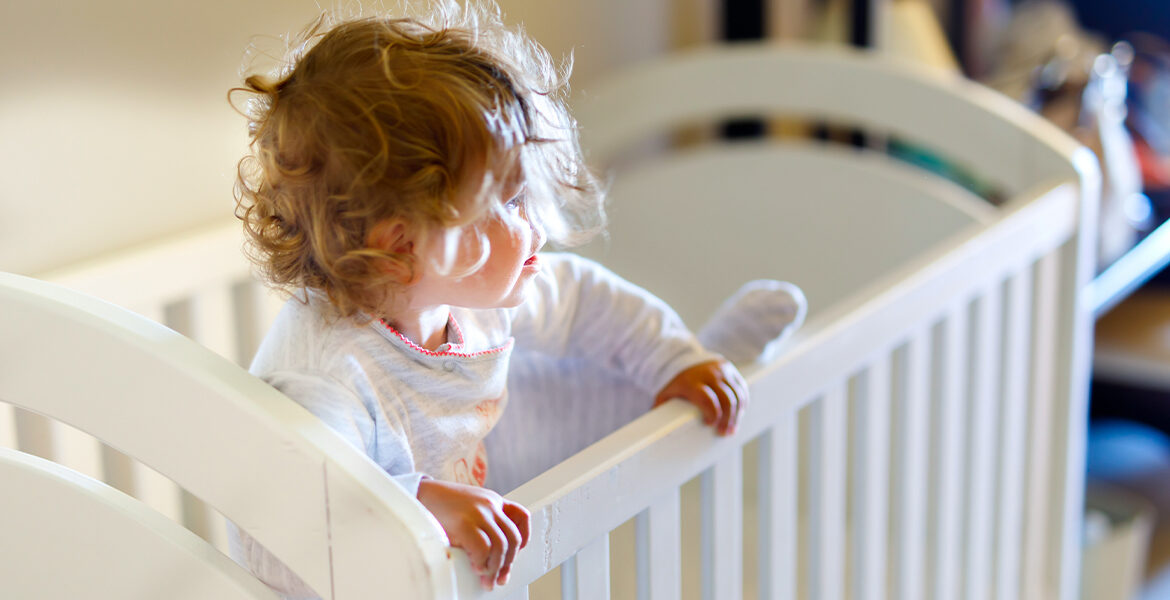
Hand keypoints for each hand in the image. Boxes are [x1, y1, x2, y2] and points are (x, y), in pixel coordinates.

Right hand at [416, 478, 530, 588]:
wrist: (418, 494)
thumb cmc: (439, 505)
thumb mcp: (468, 507)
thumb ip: (482, 522)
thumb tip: (492, 556)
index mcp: (492, 500)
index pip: (521, 515)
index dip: (524, 537)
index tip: (517, 553)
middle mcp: (489, 505)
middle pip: (513, 537)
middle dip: (508, 562)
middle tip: (499, 577)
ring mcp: (478, 513)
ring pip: (501, 546)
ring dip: (495, 568)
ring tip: (486, 578)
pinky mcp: (464, 523)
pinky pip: (483, 549)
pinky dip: (481, 562)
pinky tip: (475, 567)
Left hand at [654, 359, 747, 435]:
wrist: (681, 357)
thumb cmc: (674, 382)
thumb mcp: (665, 394)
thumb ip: (662, 410)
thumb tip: (654, 432)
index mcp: (691, 381)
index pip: (707, 399)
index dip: (712, 414)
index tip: (710, 424)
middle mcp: (709, 374)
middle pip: (726, 400)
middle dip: (728, 419)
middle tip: (724, 432)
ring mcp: (721, 370)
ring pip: (737, 395)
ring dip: (737, 414)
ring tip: (731, 428)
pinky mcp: (730, 369)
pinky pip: (741, 388)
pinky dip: (742, 403)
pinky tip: (738, 414)